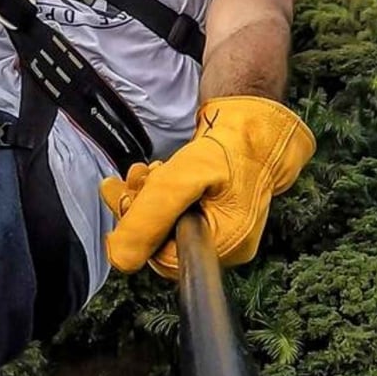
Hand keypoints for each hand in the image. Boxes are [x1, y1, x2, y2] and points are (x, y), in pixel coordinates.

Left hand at [99, 95, 313, 279]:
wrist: (256, 116)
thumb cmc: (233, 142)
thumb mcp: (187, 175)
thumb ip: (153, 213)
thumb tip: (120, 257)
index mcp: (228, 244)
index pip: (166, 259)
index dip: (141, 230)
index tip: (129, 197)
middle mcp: (226, 241)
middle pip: (165, 241)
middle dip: (141, 208)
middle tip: (134, 177)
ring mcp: (221, 223)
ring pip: (167, 221)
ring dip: (147, 195)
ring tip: (142, 170)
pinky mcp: (214, 205)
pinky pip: (177, 207)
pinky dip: (160, 190)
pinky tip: (154, 171)